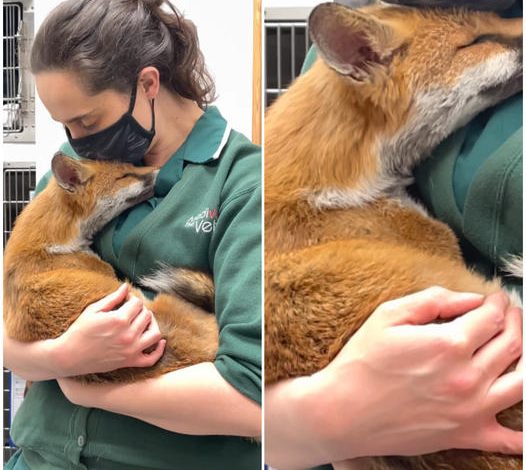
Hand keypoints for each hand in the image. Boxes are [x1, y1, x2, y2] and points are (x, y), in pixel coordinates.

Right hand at [54, 283, 165, 376]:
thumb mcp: (93, 310)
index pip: (138, 304)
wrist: (69, 356)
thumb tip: (126, 287)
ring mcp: (130, 350)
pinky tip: (159, 341)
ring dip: (152, 325)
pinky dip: (158, 350)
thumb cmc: (79, 331)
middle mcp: (128, 335)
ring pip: (155, 334)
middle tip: (131, 310)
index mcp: (119, 320)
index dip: (132, 299)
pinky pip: (151, 359)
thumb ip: (113, 298)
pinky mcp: (129, 362)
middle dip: (140, 310)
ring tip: (143, 322)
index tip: (126, 300)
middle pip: (147, 316)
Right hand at [265, 288, 521, 467]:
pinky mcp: (464, 435)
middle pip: (512, 344)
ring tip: (515, 344)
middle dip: (515, 321)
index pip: (491, 317)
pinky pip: (510, 439)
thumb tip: (469, 298)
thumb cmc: (361, 363)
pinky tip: (523, 419)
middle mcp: (467, 377)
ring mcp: (470, 410)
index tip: (495, 298)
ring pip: (522, 381)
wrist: (342, 412)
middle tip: (508, 313)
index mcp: (448, 344)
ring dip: (525, 357)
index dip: (497, 302)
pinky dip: (523, 430)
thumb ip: (432, 300)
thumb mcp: (387, 316)